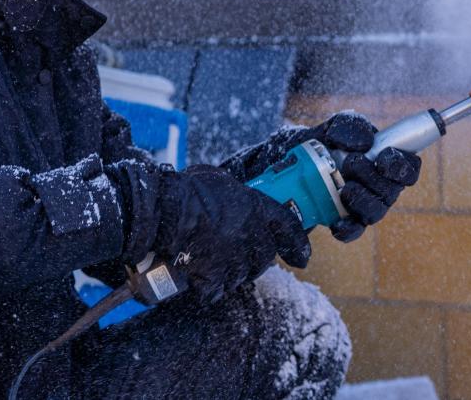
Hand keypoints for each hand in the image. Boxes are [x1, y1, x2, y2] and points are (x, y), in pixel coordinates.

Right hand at [152, 165, 309, 302]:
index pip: (288, 226)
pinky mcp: (214, 277)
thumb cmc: (190, 190)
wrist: (168, 211)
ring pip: (241, 276)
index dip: (297, 244)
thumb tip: (232, 196)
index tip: (302, 258)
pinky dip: (208, 286)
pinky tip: (198, 277)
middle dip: (254, 258)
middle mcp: (251, 236)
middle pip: (264, 258)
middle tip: (237, 253)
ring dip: (230, 273)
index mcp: (256, 208)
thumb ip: (234, 193)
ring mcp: (234, 260)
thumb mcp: (220, 180)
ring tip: (213, 262)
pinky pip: (216, 289)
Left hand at [307, 112, 420, 242]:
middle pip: (392, 191)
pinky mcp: (347, 221)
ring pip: (375, 212)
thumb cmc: (328, 141)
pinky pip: (354, 231)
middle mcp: (382, 187)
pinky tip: (337, 223)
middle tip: (351, 163)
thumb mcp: (336, 126)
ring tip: (344, 188)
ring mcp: (366, 206)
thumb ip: (352, 126)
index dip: (402, 166)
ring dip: (361, 200)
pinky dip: (346, 229)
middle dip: (372, 177)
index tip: (384, 156)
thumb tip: (365, 143)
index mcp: (388, 161)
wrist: (299, 159)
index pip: (410, 168)